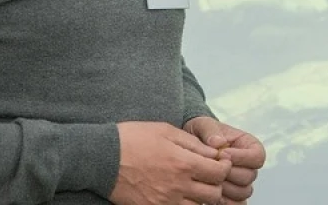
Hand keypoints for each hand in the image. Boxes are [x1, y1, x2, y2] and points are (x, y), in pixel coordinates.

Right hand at [110, 122, 232, 204]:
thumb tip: (214, 153)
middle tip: (209, 174)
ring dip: (202, 197)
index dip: (224, 167)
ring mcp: (166, 202)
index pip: (219, 173)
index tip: (220, 161)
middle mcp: (178, 186)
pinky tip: (180, 194)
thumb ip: (193, 143)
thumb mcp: (165, 130)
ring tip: (194, 185)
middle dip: (216, 183)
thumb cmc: (133, 139)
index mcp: (183, 163)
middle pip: (213, 194)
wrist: (103, 158)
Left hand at [184, 117, 265, 202]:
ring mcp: (241, 181)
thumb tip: (218, 142)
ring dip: (225, 187)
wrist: (193, 145)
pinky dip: (226, 201)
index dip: (242, 157)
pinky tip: (212, 194)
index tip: (223, 153)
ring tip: (209, 179)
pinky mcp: (232, 194)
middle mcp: (248, 165)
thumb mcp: (204, 125)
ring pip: (243, 192)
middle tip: (212, 168)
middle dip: (229, 173)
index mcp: (249, 145)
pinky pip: (236, 204)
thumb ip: (211, 131)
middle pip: (249, 176)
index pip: (258, 156)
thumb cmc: (203, 133)